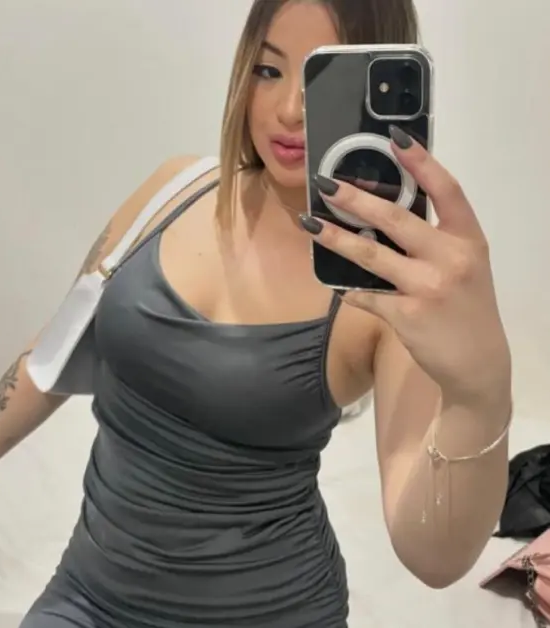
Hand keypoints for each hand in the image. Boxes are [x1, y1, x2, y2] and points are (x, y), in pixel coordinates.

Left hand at [300, 125, 510, 404]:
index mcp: (468, 239)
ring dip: (336, 238)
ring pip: (372, 255)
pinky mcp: (407, 315)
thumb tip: (384, 213)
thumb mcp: (465, 265)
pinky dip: (347, 288)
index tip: (394, 138)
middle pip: (397, 218)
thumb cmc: (468, 307)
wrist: (478, 363)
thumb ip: (436, 239)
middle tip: (326, 185)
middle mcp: (450, 258)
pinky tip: (333, 281)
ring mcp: (427, 287)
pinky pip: (366, 295)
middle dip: (356, 199)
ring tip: (310, 223)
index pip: (447, 190)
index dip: (421, 162)